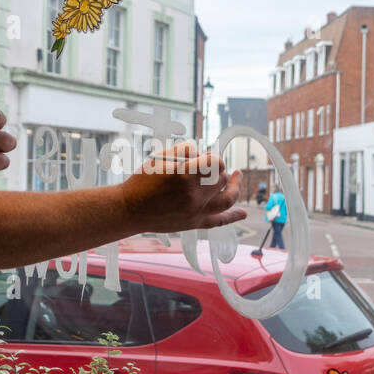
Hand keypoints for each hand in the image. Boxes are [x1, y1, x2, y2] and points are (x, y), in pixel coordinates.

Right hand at [120, 141, 246, 232]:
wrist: (129, 209)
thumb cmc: (142, 181)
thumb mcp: (161, 157)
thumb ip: (185, 151)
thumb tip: (205, 152)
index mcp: (185, 175)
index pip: (216, 162)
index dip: (213, 157)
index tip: (204, 157)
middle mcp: (194, 195)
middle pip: (222, 178)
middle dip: (219, 169)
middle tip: (209, 167)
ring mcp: (196, 212)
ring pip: (227, 198)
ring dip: (234, 187)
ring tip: (237, 177)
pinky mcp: (194, 223)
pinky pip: (218, 221)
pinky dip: (233, 217)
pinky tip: (244, 213)